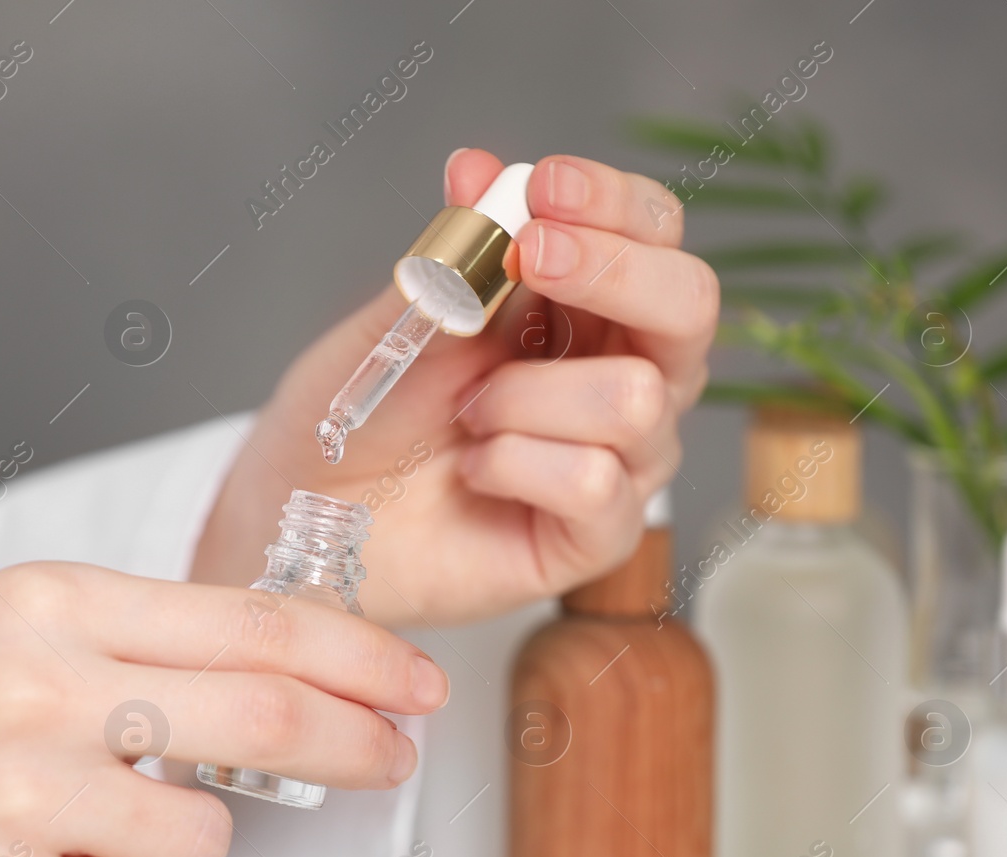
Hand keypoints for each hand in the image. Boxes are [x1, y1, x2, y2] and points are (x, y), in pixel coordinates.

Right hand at [0, 562, 447, 856]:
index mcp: (51, 605)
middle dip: (358, 740)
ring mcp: (24, 798)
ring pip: (206, 831)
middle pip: (265, 718)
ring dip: (187, 833)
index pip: (251, 624)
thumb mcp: (23, 633)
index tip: (410, 682)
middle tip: (396, 755)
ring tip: (96, 818)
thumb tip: (294, 671)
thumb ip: (150, 642)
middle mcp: (39, 690)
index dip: (355, 657)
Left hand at [192, 149, 717, 626]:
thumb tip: (481, 171)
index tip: (545, 187)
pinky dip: (514, 464)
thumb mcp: (401, 316)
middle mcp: (626, 375)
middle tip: (531, 257)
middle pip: (692, 305)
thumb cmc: (367, 410)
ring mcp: (623, 459)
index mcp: (589, 305)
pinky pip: (596, 483)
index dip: (613, 202)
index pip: (655, 232)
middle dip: (613, 271)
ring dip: (524, 395)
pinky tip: (474, 471)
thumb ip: (452, 252)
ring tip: (467, 414)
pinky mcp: (599, 535)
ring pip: (634, 398)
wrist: (315, 509)